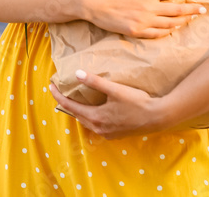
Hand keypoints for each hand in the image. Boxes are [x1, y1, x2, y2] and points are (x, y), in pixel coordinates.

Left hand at [47, 70, 173, 139]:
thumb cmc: (137, 102)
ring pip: (86, 121)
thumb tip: (76, 74)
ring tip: (72, 101)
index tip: (50, 86)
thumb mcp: (115, 90)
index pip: (70, 107)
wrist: (158, 117)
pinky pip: (96, 125)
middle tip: (58, 92)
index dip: (59, 96)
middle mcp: (99, 128)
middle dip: (66, 104)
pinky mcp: (116, 134)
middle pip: (77, 115)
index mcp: (96, 118)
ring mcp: (108, 133)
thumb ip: (95, 82)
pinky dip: (89, 117)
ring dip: (78, 111)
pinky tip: (92, 111)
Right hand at [79, 0, 205, 37]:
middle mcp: (148, 8)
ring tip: (191, 19)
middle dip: (192, 9)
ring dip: (183, 21)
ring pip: (170, 24)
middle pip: (177, 10)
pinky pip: (157, 34)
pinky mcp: (136, 32)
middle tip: (203, 9)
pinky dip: (168, 31)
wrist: (90, 2)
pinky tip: (173, 29)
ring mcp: (143, 22)